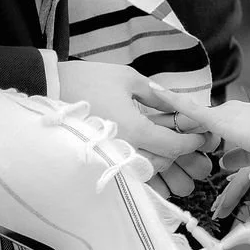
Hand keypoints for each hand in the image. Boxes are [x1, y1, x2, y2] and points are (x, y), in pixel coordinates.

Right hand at [57, 61, 208, 170]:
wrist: (50, 89)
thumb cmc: (89, 79)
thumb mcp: (128, 78)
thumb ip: (157, 95)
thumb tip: (176, 104)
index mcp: (135, 129)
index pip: (173, 145)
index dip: (190, 142)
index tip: (199, 135)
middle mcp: (124, 150)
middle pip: (163, 162)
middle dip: (179, 154)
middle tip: (189, 141)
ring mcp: (111, 159)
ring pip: (147, 171)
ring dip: (162, 162)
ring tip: (169, 147)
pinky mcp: (100, 160)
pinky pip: (128, 171)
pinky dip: (142, 165)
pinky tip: (147, 153)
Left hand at [149, 82, 249, 171]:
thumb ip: (240, 160)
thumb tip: (224, 164)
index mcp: (243, 121)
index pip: (214, 124)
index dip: (198, 130)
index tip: (185, 132)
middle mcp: (233, 112)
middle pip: (199, 118)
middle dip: (179, 124)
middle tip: (157, 122)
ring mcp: (226, 114)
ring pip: (191, 116)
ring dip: (173, 119)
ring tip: (151, 102)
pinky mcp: (220, 119)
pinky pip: (189, 109)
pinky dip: (171, 101)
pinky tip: (155, 91)